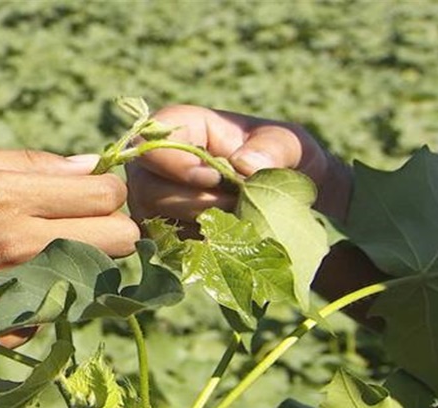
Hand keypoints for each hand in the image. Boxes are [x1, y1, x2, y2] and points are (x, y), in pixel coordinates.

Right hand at [0, 146, 138, 359]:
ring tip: (57, 239)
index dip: (107, 184)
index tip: (88, 184)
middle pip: (122, 237)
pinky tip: (34, 272)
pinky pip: (71, 304)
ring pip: (104, 272)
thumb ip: (29, 162)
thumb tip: (90, 164)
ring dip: (94, 253)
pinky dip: (64, 287)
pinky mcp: (13, 321)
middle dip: (112, 220)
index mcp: (5, 197)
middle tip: (80, 213)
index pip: (104, 193)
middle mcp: (21, 247)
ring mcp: (20, 290)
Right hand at [126, 105, 351, 232]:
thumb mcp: (290, 144)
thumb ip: (274, 147)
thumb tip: (242, 165)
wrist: (287, 201)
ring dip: (200, 226)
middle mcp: (156, 166)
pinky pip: (165, 246)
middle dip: (195, 203)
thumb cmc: (282, 161)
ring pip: (154, 221)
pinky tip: (224, 239)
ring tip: (238, 220)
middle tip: (238, 205)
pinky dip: (197, 248)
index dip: (175, 162)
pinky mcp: (161, 234)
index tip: (215, 178)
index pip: (150, 141)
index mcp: (182, 129)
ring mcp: (153, 202)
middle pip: (147, 188)